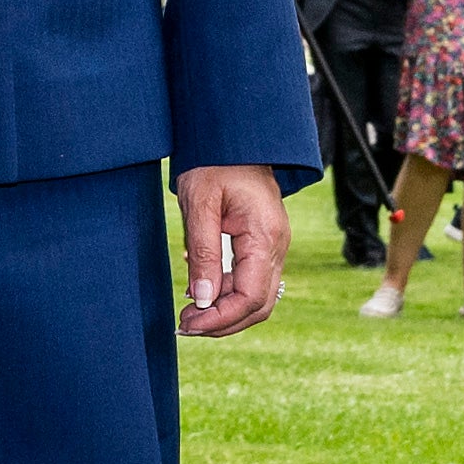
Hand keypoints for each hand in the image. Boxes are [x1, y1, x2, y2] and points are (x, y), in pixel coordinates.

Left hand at [175, 165, 286, 338]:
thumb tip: (201, 300)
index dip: (220, 318)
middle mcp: (277, 246)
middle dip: (224, 323)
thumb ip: (203, 252)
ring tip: (189, 313)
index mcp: (265, 236)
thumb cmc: (215, 163)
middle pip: (260, 305)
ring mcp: (274, 247)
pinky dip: (228, 294)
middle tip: (185, 325)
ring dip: (226, 312)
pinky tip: (201, 291)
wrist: (235, 138)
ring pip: (258, 298)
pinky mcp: (264, 245)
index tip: (188, 322)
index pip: (250, 297)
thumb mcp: (200, 204)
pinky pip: (252, 281)